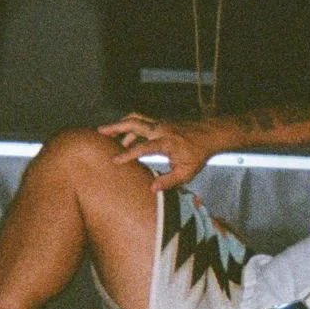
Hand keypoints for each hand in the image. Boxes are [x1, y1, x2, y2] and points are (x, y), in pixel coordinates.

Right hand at [95, 113, 227, 191]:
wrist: (210, 134)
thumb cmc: (198, 154)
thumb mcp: (187, 172)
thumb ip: (169, 181)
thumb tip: (151, 189)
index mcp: (167, 142)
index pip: (143, 147)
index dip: (128, 154)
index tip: (114, 160)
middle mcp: (161, 129)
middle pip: (134, 123)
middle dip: (115, 127)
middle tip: (99, 131)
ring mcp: (159, 123)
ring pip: (136, 120)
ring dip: (120, 125)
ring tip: (106, 134)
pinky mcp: (159, 123)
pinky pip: (141, 122)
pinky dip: (129, 127)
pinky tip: (122, 137)